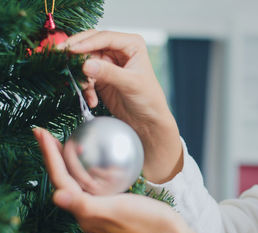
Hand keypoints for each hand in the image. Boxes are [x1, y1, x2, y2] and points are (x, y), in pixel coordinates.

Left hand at [33, 127, 240, 232]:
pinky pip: (99, 182)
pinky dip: (95, 167)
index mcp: (83, 212)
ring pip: (80, 180)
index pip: (60, 179)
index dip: (48, 156)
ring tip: (69, 140)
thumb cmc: (143, 221)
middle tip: (47, 133)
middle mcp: (88, 210)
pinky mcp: (114, 203)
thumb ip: (81, 204)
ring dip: (71, 160)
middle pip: (65, 178)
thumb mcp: (113, 210)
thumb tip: (55, 195)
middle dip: (54, 156)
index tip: (41, 132)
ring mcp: (101, 206)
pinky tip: (103, 156)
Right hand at [59, 30, 181, 182]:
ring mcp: (109, 62)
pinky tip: (92, 100)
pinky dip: (86, 88)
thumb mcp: (130, 84)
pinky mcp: (101, 76)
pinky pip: (85, 76)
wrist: (147, 121)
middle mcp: (119, 50)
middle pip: (90, 44)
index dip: (86, 42)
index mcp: (132, 44)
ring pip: (85, 61)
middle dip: (76, 53)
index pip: (105, 37)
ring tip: (87, 90)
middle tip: (59, 58)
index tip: (70, 50)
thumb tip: (85, 63)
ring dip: (82, 76)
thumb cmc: (148, 99)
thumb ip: (108, 73)